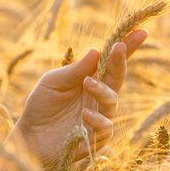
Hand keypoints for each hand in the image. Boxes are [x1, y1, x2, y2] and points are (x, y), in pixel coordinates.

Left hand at [10, 29, 147, 167]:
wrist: (28, 139)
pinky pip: (104, 127)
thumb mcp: (53, 82)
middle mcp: (98, 97)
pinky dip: (96, 119)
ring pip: (112, 101)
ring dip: (102, 90)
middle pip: (117, 78)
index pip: (111, 62)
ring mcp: (99, 117)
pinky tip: (84, 114)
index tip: (141, 31)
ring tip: (87, 83)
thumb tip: (97, 50)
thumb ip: (75, 70)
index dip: (127, 47)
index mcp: (89, 79)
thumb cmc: (40, 107)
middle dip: (121, 62)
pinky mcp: (95, 138)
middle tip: (119, 48)